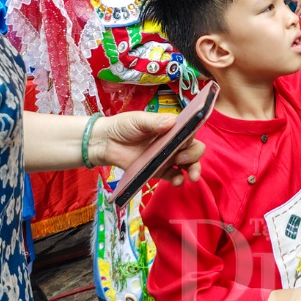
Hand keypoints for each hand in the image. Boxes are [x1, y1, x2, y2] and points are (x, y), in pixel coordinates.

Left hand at [89, 111, 205, 186]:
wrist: (106, 142)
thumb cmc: (124, 126)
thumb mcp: (138, 120)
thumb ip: (155, 122)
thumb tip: (172, 122)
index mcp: (170, 128)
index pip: (190, 129)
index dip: (193, 134)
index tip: (188, 139)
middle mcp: (172, 142)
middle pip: (194, 148)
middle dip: (194, 154)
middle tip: (181, 158)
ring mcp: (167, 158)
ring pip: (188, 164)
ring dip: (194, 169)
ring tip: (191, 175)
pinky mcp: (159, 171)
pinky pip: (174, 176)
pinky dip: (179, 179)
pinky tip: (178, 181)